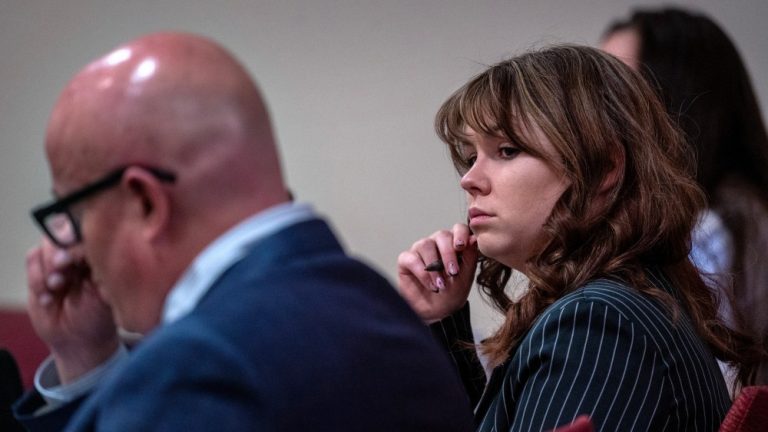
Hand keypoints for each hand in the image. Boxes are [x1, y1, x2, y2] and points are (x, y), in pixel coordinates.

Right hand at [26, 239, 119, 383]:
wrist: (77, 339)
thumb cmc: (98, 316)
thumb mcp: (105, 294)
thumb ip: (99, 270)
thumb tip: (90, 250)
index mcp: (101, 252)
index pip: (89, 229)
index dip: (77, 238)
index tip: (74, 255)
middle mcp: (81, 251)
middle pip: (63, 230)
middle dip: (59, 251)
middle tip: (61, 270)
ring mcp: (59, 259)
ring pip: (45, 244)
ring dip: (47, 267)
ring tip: (56, 288)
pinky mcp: (40, 270)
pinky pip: (32, 259)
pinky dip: (36, 278)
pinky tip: (48, 298)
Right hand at [397, 224, 477, 322]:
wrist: (439, 312)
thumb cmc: (453, 293)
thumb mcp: (466, 276)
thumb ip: (470, 256)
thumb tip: (474, 239)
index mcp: (453, 243)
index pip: (458, 229)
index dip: (460, 234)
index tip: (462, 246)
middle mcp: (436, 243)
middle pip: (441, 235)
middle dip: (448, 253)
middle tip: (453, 272)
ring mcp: (420, 250)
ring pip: (425, 245)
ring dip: (435, 266)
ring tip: (441, 285)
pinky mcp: (406, 261)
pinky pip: (411, 259)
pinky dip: (422, 273)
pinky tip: (431, 286)